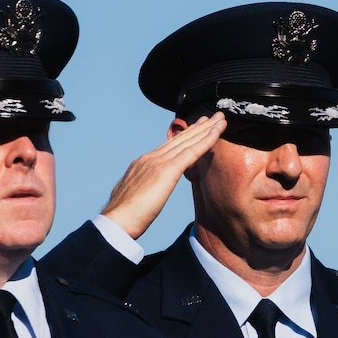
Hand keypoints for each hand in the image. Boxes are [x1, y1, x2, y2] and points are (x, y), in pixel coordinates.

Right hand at [99, 114, 226, 240]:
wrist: (116, 221)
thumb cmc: (124, 216)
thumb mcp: (134, 194)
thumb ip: (142, 187)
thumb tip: (145, 189)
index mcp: (143, 163)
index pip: (169, 146)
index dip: (185, 135)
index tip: (197, 127)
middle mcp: (150, 158)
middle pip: (180, 139)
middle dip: (199, 127)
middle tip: (214, 116)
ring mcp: (158, 163)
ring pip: (187, 141)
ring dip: (207, 129)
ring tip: (220, 119)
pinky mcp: (166, 171)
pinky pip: (191, 153)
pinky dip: (206, 141)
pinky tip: (217, 133)